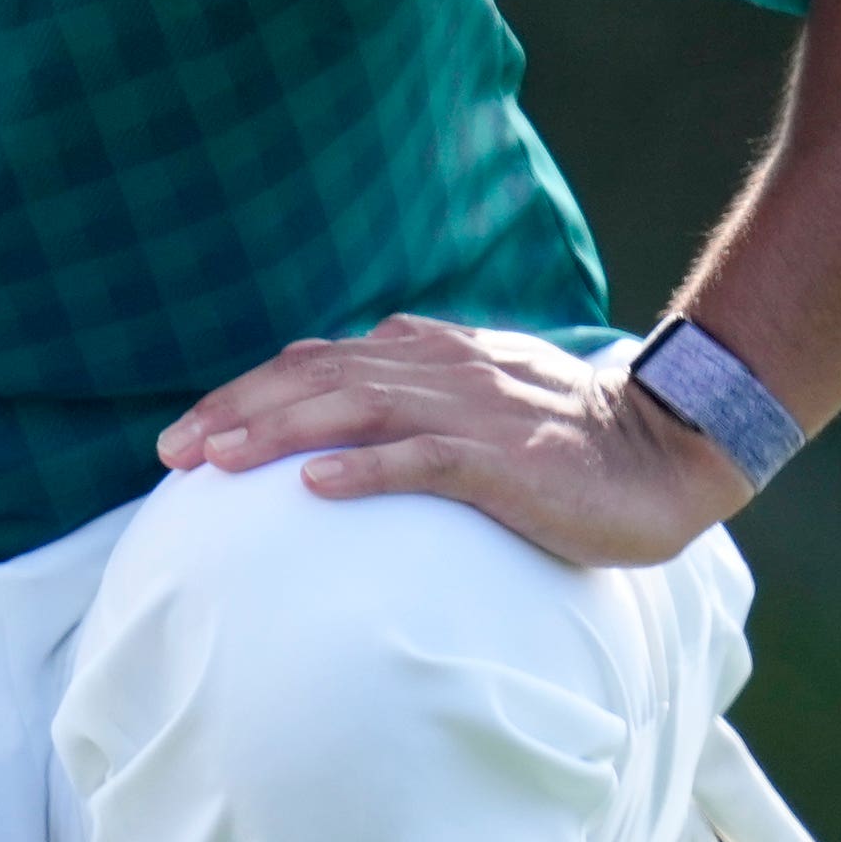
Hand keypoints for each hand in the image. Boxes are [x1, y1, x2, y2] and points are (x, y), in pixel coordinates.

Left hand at [155, 313, 757, 567]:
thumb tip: (342, 408)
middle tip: (173, 452)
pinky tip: (317, 487)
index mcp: (431, 354)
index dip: (247, 393)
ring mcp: (472, 412)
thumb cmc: (570, 439)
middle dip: (238, 411)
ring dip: (279, 433)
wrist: (666, 451)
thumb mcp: (482, 397)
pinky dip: (366, 468)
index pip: (317, 362)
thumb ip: (417, 391)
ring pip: (355, 409)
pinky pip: (424, 460)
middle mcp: (441, 370)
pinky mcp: (503, 460)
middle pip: (316, 378)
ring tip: (219, 462)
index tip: (190, 433)